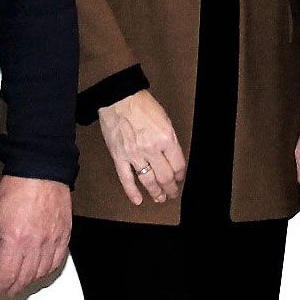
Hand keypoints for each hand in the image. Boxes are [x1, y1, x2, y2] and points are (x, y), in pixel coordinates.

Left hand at [0, 176, 70, 299]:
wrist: (41, 172)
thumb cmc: (16, 190)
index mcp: (15, 240)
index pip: (6, 276)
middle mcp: (36, 243)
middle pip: (24, 279)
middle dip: (12, 289)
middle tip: (5, 291)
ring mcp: (52, 240)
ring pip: (41, 274)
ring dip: (29, 282)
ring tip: (20, 283)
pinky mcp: (64, 235)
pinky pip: (57, 262)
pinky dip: (47, 271)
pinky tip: (39, 271)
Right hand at [97, 90, 186, 204]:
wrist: (119, 99)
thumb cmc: (142, 105)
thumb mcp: (165, 120)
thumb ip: (169, 140)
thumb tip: (172, 157)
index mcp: (166, 138)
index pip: (178, 165)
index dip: (181, 175)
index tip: (180, 178)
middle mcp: (151, 149)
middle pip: (165, 176)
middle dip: (171, 188)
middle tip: (172, 193)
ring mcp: (134, 155)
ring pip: (148, 181)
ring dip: (156, 192)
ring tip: (159, 198)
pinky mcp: (119, 157)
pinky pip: (126, 179)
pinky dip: (132, 192)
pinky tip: (138, 199)